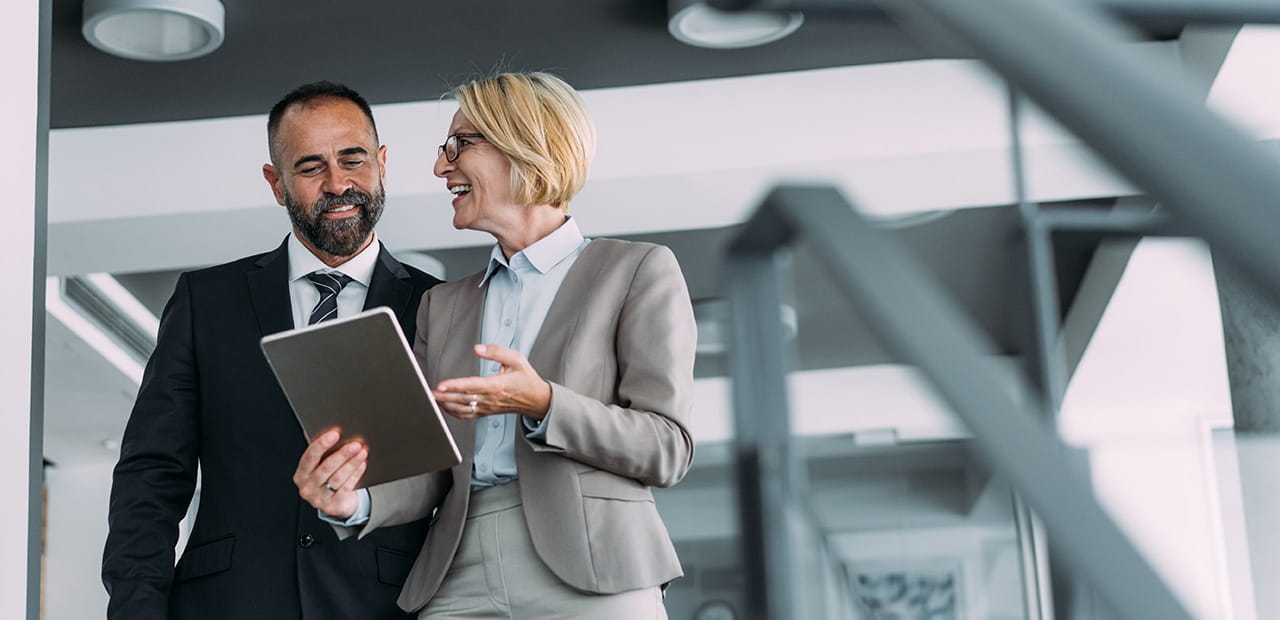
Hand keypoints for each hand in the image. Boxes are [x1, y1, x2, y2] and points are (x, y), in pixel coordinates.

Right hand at [293, 429, 366, 519]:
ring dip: (351, 463)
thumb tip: (341, 434)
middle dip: (342, 454)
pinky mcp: (332, 506)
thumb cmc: (329, 479)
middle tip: (355, 444)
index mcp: (301, 473)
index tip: (335, 434)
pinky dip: (355, 474)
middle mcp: (307, 486)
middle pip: (326, 467)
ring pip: (337, 477)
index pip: (310, 456)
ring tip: (362, 452)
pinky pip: (346, 487)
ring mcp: (319, 498)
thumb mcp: (322, 467)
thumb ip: (326, 454)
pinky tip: (362, 465)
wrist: (336, 504)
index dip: (322, 444)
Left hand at [434, 344, 551, 420]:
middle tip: (430, 393)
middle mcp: (491, 398)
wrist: (536, 400)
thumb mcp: (516, 359)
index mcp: (497, 385)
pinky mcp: (486, 412)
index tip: (442, 384)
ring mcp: (488, 407)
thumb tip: (478, 349)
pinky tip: (445, 407)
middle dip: (445, 396)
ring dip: (446, 405)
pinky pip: (467, 415)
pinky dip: (454, 412)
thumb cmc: (526, 379)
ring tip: (433, 399)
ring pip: (463, 409)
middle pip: (463, 399)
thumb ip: (497, 352)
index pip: (473, 385)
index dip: (456, 385)